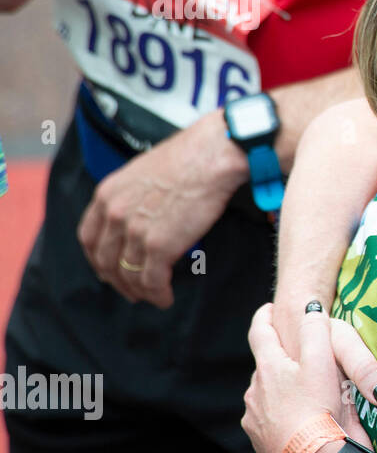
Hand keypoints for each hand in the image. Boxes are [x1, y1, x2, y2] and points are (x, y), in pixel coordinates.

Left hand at [76, 111, 245, 307]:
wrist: (212, 155)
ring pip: (128, 275)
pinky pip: (152, 281)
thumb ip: (132, 195)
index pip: (89, 237)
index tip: (108, 269)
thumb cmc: (189, 157)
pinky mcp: (160, 246)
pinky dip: (158, 294)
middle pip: (106, 261)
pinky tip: (166, 298)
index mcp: (107, 194)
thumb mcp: (143, 171)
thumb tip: (143, 214)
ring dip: (140, 291)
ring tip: (153, 297)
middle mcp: (114, 214)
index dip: (97, 259)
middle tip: (131, 290)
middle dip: (117, 281)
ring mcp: (135, 231)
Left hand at [242, 303, 376, 452]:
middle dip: (281, 362)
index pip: (260, 332)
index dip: (264, 317)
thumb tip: (309, 309)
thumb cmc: (319, 409)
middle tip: (303, 363)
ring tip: (306, 397)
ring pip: (267, 395)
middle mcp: (255, 390)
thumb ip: (315, 329)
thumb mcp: (323, 361)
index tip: (268, 309)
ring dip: (282, 392)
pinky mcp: (261, 440)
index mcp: (269, 367)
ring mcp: (255, 417)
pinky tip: (299, 422)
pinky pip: (269, 421)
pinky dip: (282, 417)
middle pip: (266, 367)